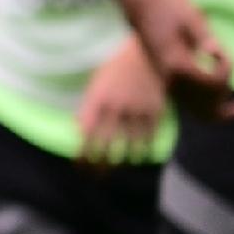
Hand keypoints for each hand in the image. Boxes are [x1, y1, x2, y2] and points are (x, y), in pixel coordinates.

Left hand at [78, 36, 169, 162]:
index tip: (79, 166)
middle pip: (105, 144)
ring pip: (127, 146)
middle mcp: (116, 107)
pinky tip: (135, 159)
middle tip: (95, 176)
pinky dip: (141, 153)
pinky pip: (147, 140)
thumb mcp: (96, 84)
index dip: (83, 153)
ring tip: (113, 170)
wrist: (146, 56)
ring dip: (119, 162)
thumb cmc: (116, 71)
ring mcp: (137, 111)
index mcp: (98, 99)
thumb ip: (88, 107)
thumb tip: (78, 130)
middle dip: (98, 164)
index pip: (87, 133)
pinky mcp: (155, 113)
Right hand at [131, 0, 233, 122]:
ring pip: (196, 112)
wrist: (142, 11)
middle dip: (225, 98)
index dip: (226, 69)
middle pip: (205, 104)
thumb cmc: (168, 11)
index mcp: (175, 62)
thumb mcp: (190, 18)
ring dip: (219, 112)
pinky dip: (207, 110)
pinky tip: (221, 106)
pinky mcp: (167, 83)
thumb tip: (212, 50)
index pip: (211, 81)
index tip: (219, 50)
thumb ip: (203, 36)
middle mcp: (170, 79)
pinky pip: (189, 106)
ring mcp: (168, 83)